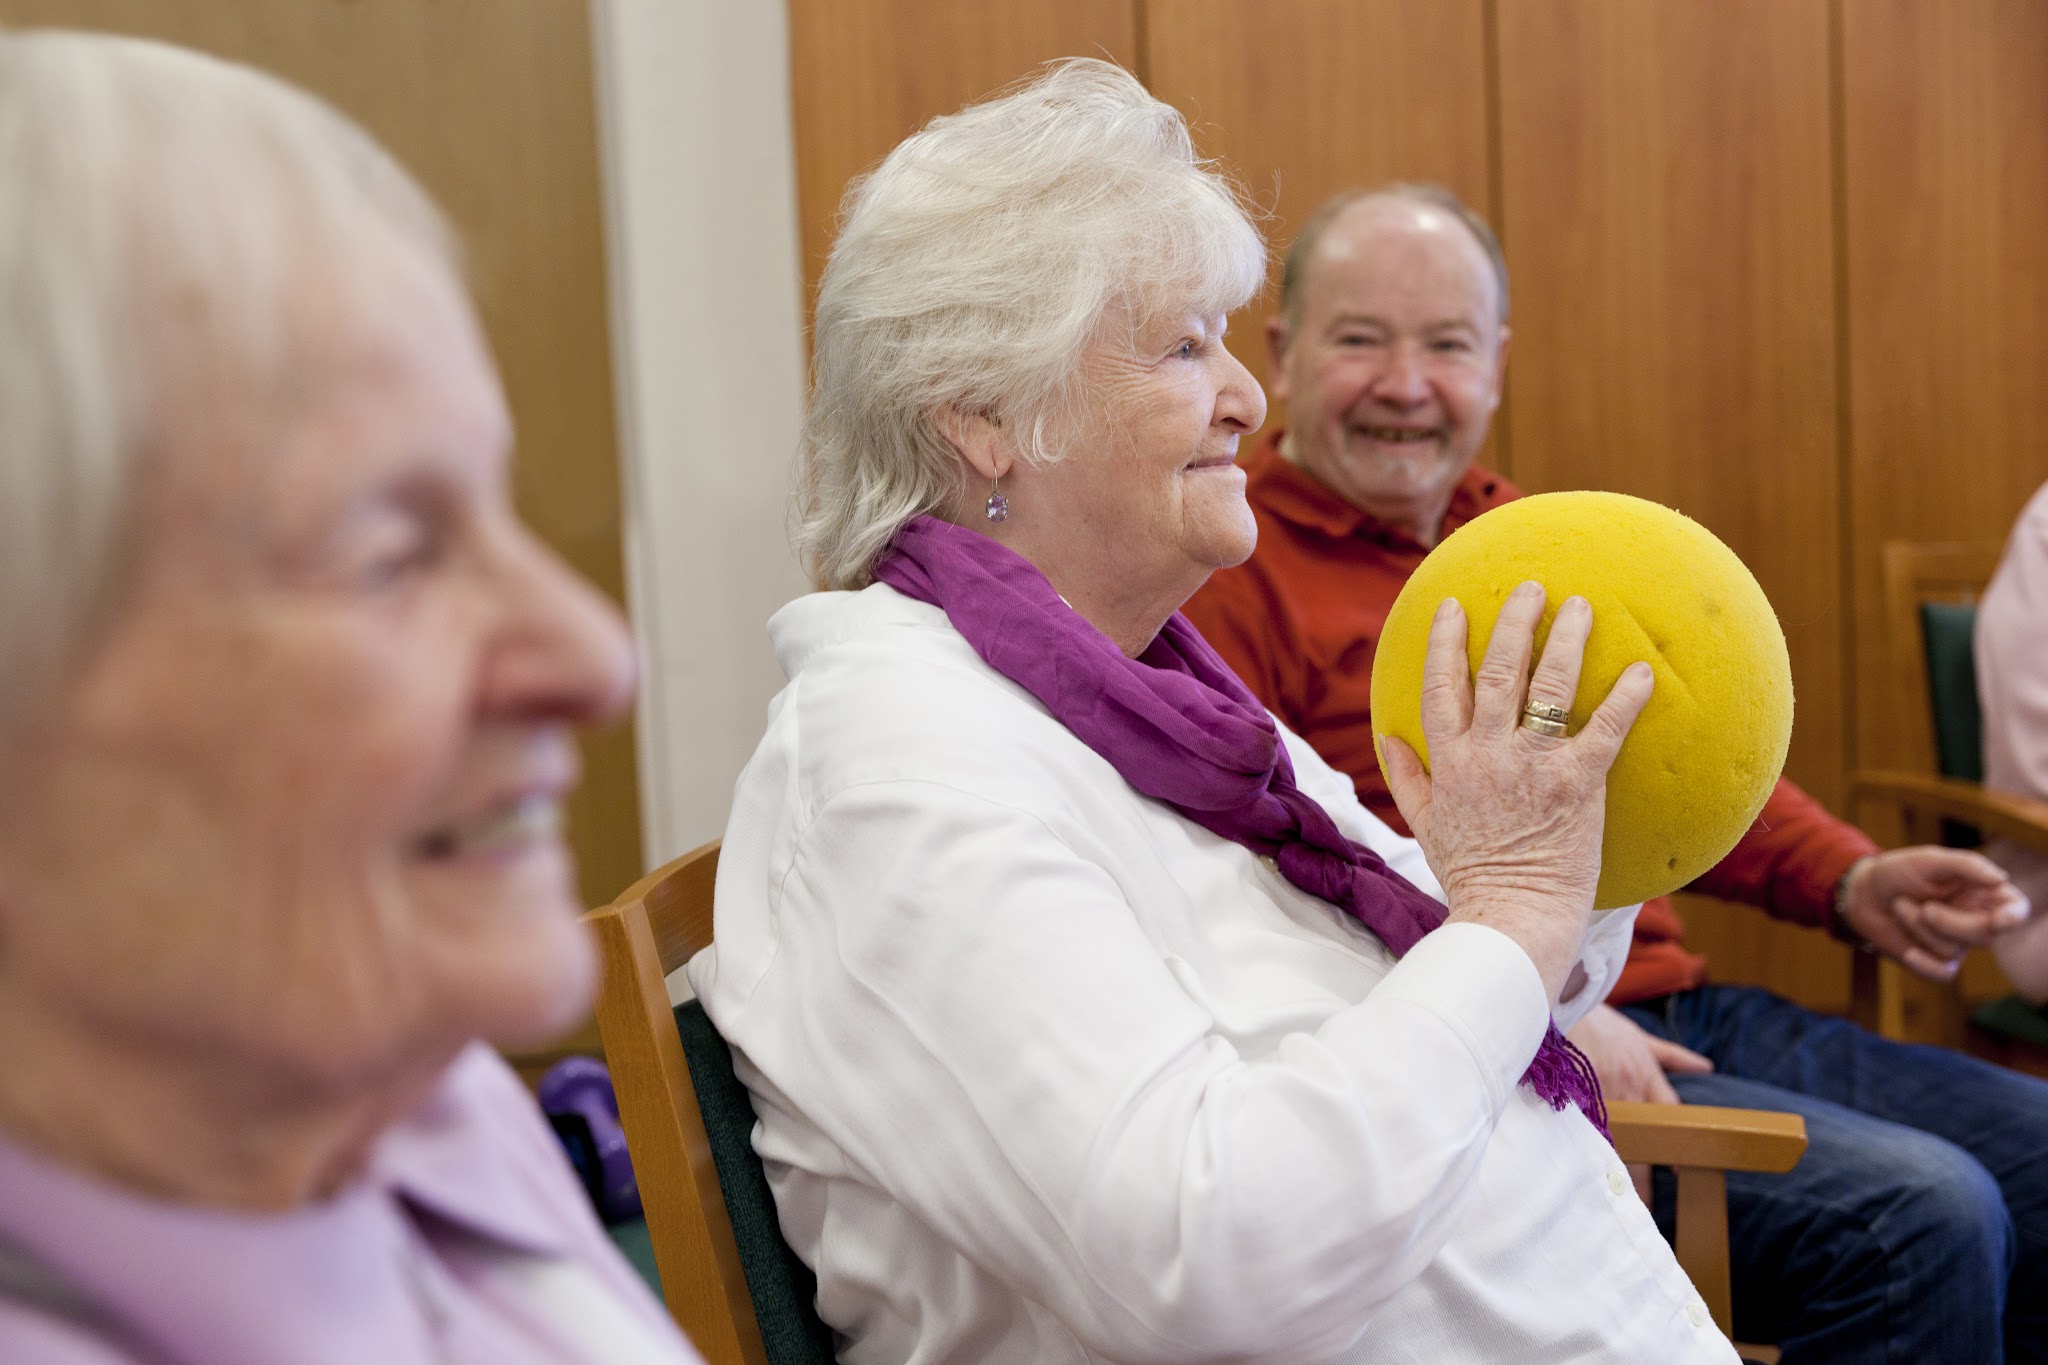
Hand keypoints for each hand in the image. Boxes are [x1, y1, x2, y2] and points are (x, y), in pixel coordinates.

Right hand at [1381, 583, 1654, 999]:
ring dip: (1566, 641)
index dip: (1445, 641)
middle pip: (1498, 671)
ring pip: (1548, 688)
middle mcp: (1488, 754)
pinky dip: (1624, 699)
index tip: (1451, 606)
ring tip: (1581, 607)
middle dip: (1513, 622)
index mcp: (1450, 761)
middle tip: (1531, 587)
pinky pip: (1604, 732)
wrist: (1510, 920)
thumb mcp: (1425, 825)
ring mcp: (1533, 767)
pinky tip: (1642, 672)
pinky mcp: (1578, 786)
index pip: (1441, 685)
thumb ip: (1408, 777)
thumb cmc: (1471, 876)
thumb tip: (1388, 738)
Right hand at [1567, 1003, 1712, 1203]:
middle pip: (1641, 1142)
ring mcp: (1597, 1091)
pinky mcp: (1571, 1091)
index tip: (1678, 1175)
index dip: (1673, 1150)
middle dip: (1642, 1176)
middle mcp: (1627, 1088)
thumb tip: (1706, 1067)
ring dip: (1614, 1168)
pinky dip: (1581, 1148)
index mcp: (1645, 1075)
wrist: (1563, 1000)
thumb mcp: (1639, 1036)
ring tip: (1614, 1198)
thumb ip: (1672, 1056)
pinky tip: (1579, 1171)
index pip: (1668, 1120)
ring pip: (1612, 1140)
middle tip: (1645, 1202)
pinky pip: (1579, 1126)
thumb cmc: (1600, 1021)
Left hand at [1839, 847, 2030, 980]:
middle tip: (1925, 907)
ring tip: (1900, 906)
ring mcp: (1958, 942)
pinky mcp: (1936, 960)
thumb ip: (1966, 866)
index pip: (2015, 910)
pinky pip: (1943, 973)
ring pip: (1954, 949)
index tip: (2000, 919)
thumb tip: (2001, 878)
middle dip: (1952, 923)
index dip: (2013, 917)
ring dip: (1919, 926)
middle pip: (1987, 935)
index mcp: (1983, 893)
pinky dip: (1924, 964)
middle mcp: (1976, 919)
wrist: (1862, 893)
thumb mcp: (1929, 861)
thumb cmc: (1898, 872)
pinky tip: (1909, 952)